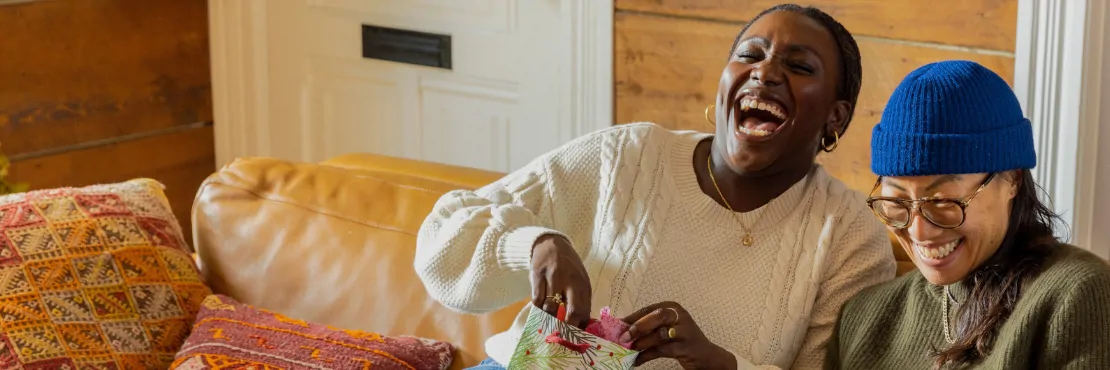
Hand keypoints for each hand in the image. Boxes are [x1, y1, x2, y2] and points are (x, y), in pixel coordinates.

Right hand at [530, 234, 591, 327]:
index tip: (573, 339)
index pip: (584, 312)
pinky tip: (539, 310)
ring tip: (547, 323)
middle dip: (566, 328)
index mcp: (584, 284)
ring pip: (550, 308)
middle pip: (572, 312)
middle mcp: (571, 281)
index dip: (579, 328)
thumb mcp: (580, 280)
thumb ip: (581, 300)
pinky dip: (537, 308)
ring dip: (548, 319)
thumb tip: (582, 326)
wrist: (551, 244)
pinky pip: (536, 300)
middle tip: (560, 336)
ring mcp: (553, 277)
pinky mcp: (537, 275)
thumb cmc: (568, 267)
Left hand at [620, 301, 735, 368]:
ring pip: (659, 334)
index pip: (649, 309)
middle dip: (638, 326)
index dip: (632, 318)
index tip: (617, 326)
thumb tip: (622, 328)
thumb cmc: (681, 339)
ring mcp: (685, 331)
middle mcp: (680, 316)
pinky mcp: (686, 347)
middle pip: (657, 317)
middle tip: (623, 337)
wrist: (705, 355)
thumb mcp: (667, 328)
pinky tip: (637, 361)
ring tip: (629, 350)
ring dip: (641, 343)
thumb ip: (648, 326)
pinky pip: (662, 350)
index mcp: (672, 307)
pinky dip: (646, 356)